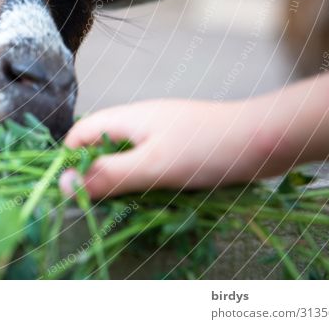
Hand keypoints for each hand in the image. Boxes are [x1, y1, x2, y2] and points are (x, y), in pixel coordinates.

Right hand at [59, 97, 293, 199]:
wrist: (267, 138)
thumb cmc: (208, 148)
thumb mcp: (153, 167)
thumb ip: (108, 176)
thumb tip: (61, 185)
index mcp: (126, 118)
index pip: (79, 136)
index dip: (69, 163)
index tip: (73, 195)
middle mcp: (139, 122)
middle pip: (100, 148)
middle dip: (98, 177)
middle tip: (105, 209)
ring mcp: (161, 133)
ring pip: (126, 159)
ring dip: (125, 184)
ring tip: (133, 209)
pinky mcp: (180, 147)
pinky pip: (150, 165)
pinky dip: (148, 183)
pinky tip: (159, 200)